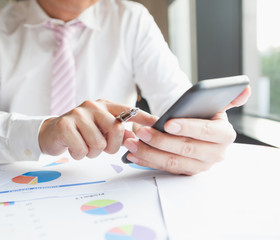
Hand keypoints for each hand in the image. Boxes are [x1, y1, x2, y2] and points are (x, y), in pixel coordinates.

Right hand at [39, 99, 141, 158]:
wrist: (51, 133)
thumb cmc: (80, 133)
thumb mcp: (101, 131)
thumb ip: (119, 133)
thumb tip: (136, 137)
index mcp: (104, 105)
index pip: (129, 111)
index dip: (145, 118)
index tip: (159, 124)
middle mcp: (93, 105)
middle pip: (116, 130)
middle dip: (110, 146)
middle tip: (99, 147)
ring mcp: (78, 113)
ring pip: (99, 144)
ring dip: (92, 152)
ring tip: (84, 146)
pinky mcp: (65, 124)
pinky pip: (82, 149)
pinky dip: (79, 154)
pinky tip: (73, 147)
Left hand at [123, 86, 250, 174]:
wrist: (197, 132)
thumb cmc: (204, 116)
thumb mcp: (215, 106)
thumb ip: (228, 98)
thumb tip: (244, 89)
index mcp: (224, 135)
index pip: (206, 132)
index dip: (188, 128)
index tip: (168, 123)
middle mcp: (215, 154)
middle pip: (186, 149)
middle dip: (160, 141)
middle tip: (141, 131)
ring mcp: (200, 166)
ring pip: (172, 162)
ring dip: (149, 153)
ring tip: (131, 142)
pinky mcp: (185, 172)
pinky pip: (164, 169)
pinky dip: (147, 161)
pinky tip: (133, 154)